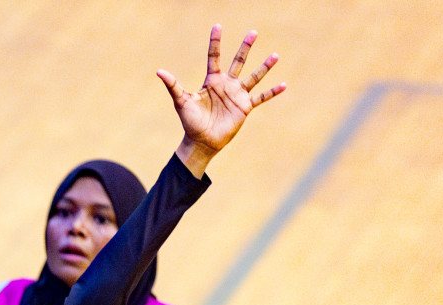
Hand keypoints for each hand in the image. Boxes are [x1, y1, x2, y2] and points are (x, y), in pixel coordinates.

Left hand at [158, 25, 284, 174]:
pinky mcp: (245, 107)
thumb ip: (173, 86)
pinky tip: (284, 84)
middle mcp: (226, 85)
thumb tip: (159, 71)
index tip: (218, 26)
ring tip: (275, 55)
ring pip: (254, 77)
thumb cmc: (190, 122)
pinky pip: (261, 98)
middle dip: (245, 47)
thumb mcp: (181, 101)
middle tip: (253, 32)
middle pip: (238, 61)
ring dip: (265, 67)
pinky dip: (272, 92)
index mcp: (212, 81)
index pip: (214, 57)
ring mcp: (237, 95)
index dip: (215, 42)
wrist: (202, 141)